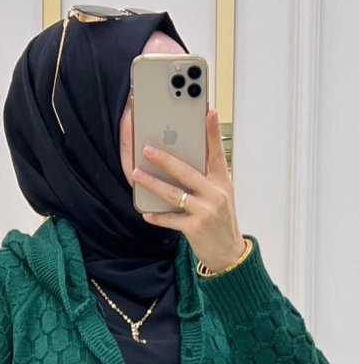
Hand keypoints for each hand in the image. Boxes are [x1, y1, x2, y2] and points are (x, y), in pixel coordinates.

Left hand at [132, 108, 245, 271]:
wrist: (227, 251)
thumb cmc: (220, 219)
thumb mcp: (220, 194)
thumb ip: (205, 178)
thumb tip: (181, 161)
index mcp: (222, 181)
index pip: (217, 152)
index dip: (212, 132)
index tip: (208, 112)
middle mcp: (216, 193)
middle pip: (187, 172)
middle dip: (165, 159)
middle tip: (147, 148)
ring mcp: (206, 211)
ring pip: (174, 194)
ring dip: (153, 184)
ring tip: (137, 174)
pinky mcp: (195, 228)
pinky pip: (170, 219)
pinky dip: (157, 216)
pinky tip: (145, 213)